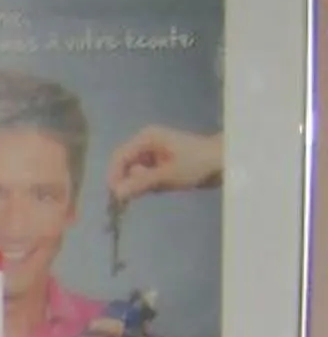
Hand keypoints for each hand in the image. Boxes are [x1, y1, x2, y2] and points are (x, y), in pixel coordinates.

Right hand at [106, 124, 223, 203]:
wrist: (223, 162)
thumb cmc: (197, 163)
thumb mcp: (167, 175)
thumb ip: (140, 183)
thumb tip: (116, 194)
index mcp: (146, 138)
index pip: (119, 157)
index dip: (114, 177)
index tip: (116, 198)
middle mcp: (145, 143)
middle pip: (124, 166)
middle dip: (127, 182)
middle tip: (136, 198)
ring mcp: (152, 154)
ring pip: (133, 174)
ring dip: (140, 185)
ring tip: (158, 187)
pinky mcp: (158, 164)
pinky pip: (143, 178)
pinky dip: (148, 186)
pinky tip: (162, 186)